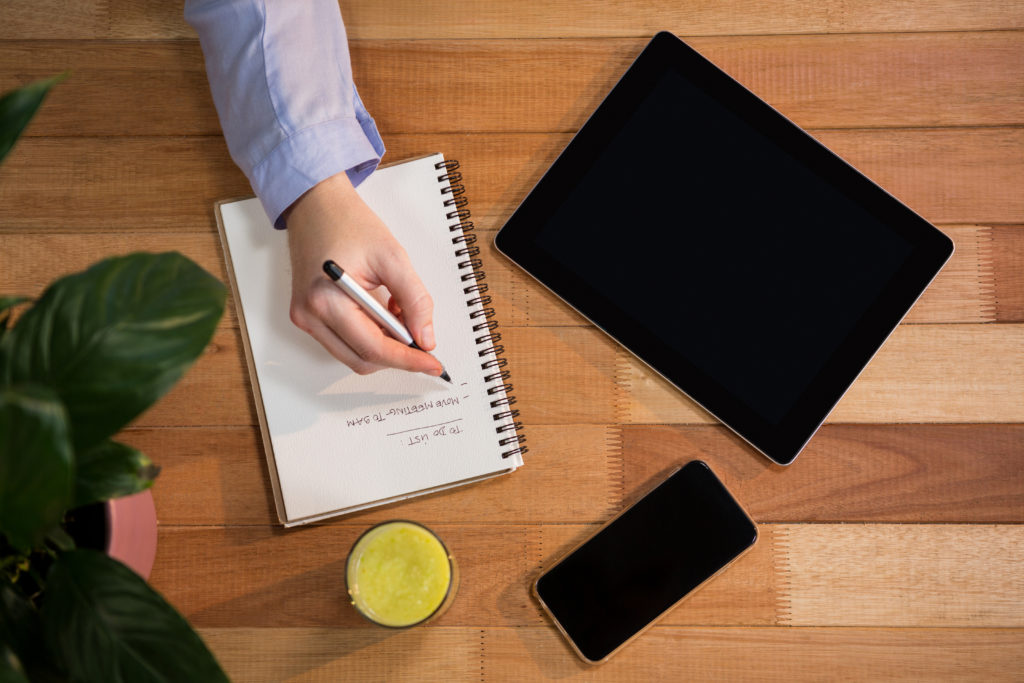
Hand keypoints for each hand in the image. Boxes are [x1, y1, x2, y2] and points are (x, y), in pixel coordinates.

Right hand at [284, 171, 442, 375]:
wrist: (316, 206)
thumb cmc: (348, 224)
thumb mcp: (393, 257)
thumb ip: (415, 300)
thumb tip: (425, 338)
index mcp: (327, 300)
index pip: (373, 349)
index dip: (408, 360)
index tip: (433, 364)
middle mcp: (310, 315)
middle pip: (362, 360)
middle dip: (397, 355)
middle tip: (422, 340)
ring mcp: (305, 318)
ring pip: (353, 355)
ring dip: (383, 346)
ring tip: (398, 315)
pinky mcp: (307, 316)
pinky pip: (343, 342)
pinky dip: (369, 337)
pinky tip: (382, 314)